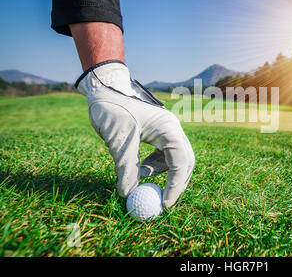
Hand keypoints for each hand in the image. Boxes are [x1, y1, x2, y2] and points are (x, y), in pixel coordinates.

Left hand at [76, 61, 194, 207]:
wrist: (104, 88)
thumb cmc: (112, 108)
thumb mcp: (118, 140)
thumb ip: (125, 167)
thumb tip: (128, 194)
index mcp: (168, 128)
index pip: (181, 161)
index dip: (175, 185)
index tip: (163, 204)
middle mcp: (173, 129)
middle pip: (185, 162)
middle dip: (175, 183)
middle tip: (162, 202)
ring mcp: (167, 131)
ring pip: (175, 160)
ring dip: (162, 175)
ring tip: (140, 179)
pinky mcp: (159, 134)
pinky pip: (164, 156)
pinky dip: (154, 167)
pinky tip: (138, 169)